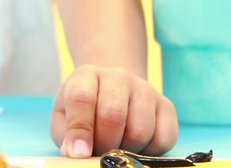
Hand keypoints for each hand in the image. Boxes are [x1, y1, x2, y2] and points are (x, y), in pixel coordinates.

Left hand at [51, 64, 177, 157]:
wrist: (112, 89)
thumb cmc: (85, 109)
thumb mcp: (65, 117)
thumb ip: (67, 134)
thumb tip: (77, 153)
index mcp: (86, 76)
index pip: (82, 98)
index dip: (80, 129)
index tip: (79, 152)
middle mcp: (118, 77)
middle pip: (113, 115)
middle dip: (104, 143)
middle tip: (98, 151)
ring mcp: (145, 89)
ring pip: (140, 131)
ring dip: (127, 149)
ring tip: (116, 145)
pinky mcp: (166, 105)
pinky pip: (163, 138)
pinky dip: (150, 151)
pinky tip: (136, 145)